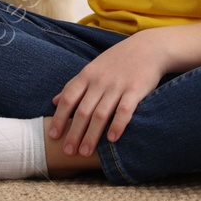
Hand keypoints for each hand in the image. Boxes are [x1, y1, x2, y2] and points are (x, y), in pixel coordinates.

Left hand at [48, 28, 168, 156]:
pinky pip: (124, 110)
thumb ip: (74, 85)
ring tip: (85, 152)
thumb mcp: (92, 68)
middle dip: (74, 133)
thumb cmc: (117, 60)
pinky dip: (117, 125)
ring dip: (92, 135)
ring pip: (101, 114)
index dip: (60, 118)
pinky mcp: (136, 90)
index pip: (69, 98)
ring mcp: (118, 86)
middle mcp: (100, 81)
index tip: (53, 136)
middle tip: (68, 152)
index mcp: (87, 75)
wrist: (147, 48)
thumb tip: (55, 101)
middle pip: (83, 110)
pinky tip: (112, 139)